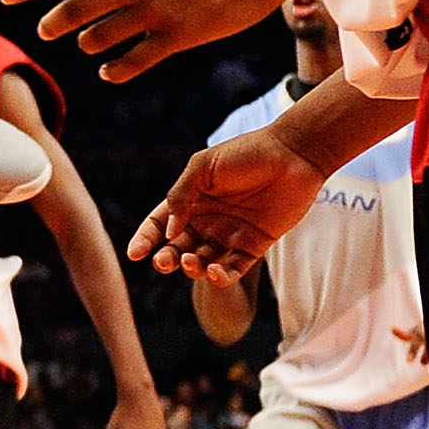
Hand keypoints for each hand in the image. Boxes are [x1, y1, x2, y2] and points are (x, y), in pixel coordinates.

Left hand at [1, 0, 292, 81]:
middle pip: (76, 8)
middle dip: (55, 22)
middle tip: (46, 31)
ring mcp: (155, 9)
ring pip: (101, 37)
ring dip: (89, 43)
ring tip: (89, 44)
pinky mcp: (178, 36)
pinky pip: (133, 61)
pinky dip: (115, 69)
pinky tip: (109, 70)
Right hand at [127, 126, 326, 282]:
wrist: (293, 155)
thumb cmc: (247, 153)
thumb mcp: (204, 166)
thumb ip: (181, 195)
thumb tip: (169, 230)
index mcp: (191, 198)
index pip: (160, 223)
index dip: (145, 238)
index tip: (134, 254)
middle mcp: (207, 219)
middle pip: (178, 247)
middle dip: (167, 258)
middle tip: (163, 263)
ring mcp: (230, 234)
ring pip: (203, 262)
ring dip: (193, 267)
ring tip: (192, 262)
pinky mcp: (254, 245)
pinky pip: (234, 268)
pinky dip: (222, 275)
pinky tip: (215, 273)